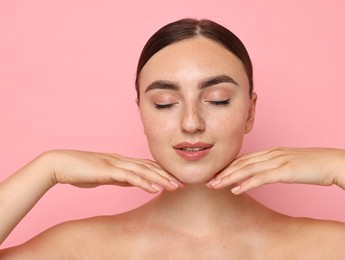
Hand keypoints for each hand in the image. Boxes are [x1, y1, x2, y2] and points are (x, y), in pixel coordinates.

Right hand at [44, 150, 181, 192]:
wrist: (60, 164)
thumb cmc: (80, 170)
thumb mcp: (105, 175)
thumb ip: (120, 177)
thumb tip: (134, 182)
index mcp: (121, 161)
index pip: (147, 165)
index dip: (163, 172)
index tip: (176, 180)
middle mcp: (121, 159)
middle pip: (150, 166)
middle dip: (168, 175)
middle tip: (184, 183)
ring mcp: (115, 163)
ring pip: (144, 170)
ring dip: (161, 179)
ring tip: (175, 186)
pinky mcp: (108, 170)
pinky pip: (129, 176)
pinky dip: (143, 182)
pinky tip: (154, 188)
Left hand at [207, 147, 344, 193]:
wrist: (332, 162)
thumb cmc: (312, 165)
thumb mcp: (290, 163)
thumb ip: (276, 166)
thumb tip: (265, 173)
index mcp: (272, 152)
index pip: (244, 159)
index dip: (228, 167)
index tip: (216, 175)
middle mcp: (271, 154)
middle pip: (241, 163)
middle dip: (223, 173)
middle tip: (208, 181)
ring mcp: (277, 161)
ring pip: (247, 169)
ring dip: (229, 178)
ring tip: (215, 186)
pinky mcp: (284, 170)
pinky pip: (261, 178)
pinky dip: (246, 184)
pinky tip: (235, 190)